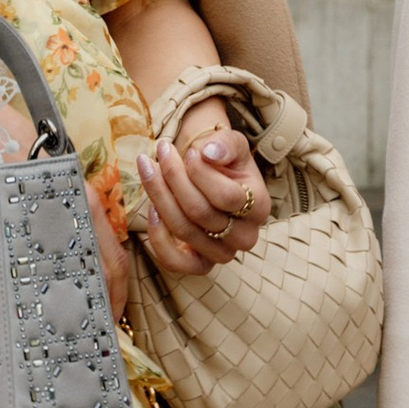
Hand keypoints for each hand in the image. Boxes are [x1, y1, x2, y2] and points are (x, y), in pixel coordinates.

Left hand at [136, 110, 270, 273]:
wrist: (213, 177)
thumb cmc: (223, 160)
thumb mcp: (232, 143)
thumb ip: (226, 144)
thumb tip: (209, 152)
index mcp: (260, 207)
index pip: (227, 196)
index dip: (201, 173)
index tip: (188, 151)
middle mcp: (245, 236)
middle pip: (200, 212)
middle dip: (174, 177)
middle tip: (162, 150)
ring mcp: (222, 253)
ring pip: (183, 230)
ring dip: (159, 196)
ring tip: (148, 168)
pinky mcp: (199, 264)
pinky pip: (174, 261)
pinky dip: (157, 236)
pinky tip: (151, 208)